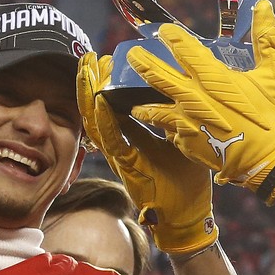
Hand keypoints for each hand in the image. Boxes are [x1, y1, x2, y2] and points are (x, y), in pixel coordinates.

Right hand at [77, 53, 217, 254]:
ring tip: (85, 70)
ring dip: (90, 96)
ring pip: (97, 123)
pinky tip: (99, 102)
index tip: (104, 60)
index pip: (114, 106)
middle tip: (88, 57)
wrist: (189, 217)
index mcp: (134, 138)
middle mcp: (123, 146)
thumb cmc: (187, 182)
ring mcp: (122, 158)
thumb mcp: (182, 140)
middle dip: (91, 83)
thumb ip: (173, 120)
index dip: (106, 84)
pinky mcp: (127, 169)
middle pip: (98, 110)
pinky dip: (105, 121)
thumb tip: (177, 93)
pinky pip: (112, 142)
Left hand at [125, 0, 274, 205]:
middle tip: (132, 54)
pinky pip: (169, 133)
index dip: (172, 37)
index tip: (164, 31)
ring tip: (133, 101)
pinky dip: (166, 130)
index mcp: (213, 78)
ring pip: (155, 109)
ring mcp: (187, 122)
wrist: (272, 160)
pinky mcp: (187, 144)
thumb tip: (264, 5)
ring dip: (143, 102)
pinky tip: (163, 131)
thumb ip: (265, 38)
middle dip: (142, 63)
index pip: (184, 49)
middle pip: (158, 76)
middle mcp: (194, 98)